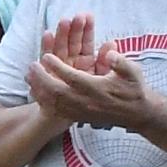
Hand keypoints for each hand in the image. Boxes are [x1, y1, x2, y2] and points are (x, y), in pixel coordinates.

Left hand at [26, 17, 146, 130]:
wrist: (137, 114)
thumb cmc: (134, 89)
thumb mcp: (132, 72)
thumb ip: (120, 61)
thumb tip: (109, 50)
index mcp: (97, 89)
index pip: (73, 78)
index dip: (58, 68)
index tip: (47, 56)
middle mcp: (87, 102)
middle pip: (57, 92)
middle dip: (42, 79)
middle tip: (32, 65)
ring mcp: (81, 111)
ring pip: (54, 103)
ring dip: (39, 90)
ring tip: (29, 77)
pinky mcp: (79, 117)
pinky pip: (57, 111)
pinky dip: (44, 102)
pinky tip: (36, 93)